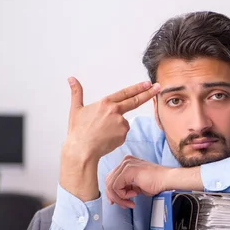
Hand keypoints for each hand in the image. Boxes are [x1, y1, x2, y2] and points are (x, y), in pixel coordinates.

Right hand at [59, 77, 159, 201]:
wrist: (82, 150)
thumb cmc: (78, 131)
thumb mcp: (76, 109)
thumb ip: (76, 93)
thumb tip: (71, 78)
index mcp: (105, 103)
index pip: (125, 93)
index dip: (138, 88)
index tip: (148, 83)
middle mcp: (115, 111)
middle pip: (136, 101)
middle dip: (149, 93)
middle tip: (158, 87)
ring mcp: (121, 123)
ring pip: (124, 122)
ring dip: (116, 126)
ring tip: (102, 132)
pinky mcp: (124, 134)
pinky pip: (123, 133)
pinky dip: (117, 135)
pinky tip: (107, 138)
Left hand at [105, 156, 171, 208]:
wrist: (166, 179)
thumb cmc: (156, 182)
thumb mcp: (137, 185)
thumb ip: (126, 187)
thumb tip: (116, 195)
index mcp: (127, 163)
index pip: (112, 177)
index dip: (111, 192)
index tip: (117, 201)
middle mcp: (125, 161)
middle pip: (108, 181)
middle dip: (114, 196)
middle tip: (123, 204)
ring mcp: (126, 164)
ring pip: (111, 185)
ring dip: (120, 198)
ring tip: (130, 202)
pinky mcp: (128, 170)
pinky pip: (116, 186)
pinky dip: (123, 195)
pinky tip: (134, 195)